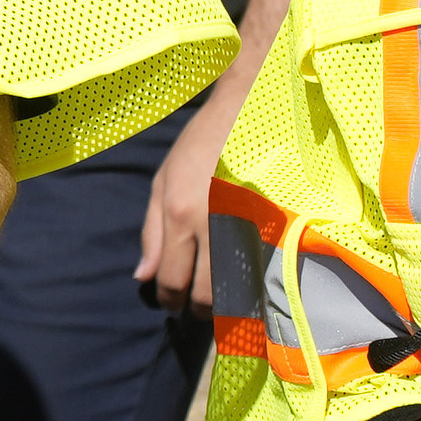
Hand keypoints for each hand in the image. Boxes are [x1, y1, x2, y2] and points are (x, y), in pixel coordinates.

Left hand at [132, 82, 241, 324]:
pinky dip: (251, 283)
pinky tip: (241, 278)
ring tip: (215, 297)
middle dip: (195, 309)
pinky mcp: (277, 224)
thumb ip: (151, 232)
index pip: (171, 280)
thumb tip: (143, 277)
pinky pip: (263, 270)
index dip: (168, 299)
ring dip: (224, 304)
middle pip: (206, 296)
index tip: (169, 302)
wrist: (249, 110)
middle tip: (192, 307)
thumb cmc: (200, 144)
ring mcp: (250, 225)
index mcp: (181, 213)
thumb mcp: (163, 181)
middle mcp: (214, 224)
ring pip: (237, 290)